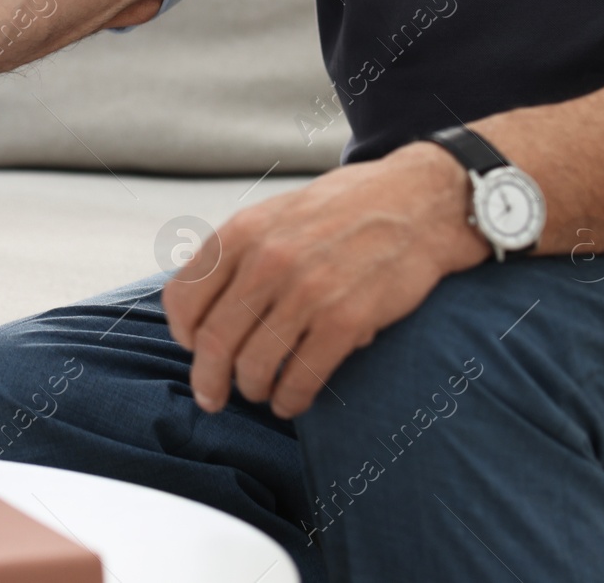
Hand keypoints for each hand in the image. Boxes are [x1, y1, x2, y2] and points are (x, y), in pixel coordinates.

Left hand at [162, 142, 490, 418]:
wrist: (419, 202)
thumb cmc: (345, 210)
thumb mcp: (277, 213)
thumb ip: (238, 253)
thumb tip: (202, 306)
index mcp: (242, 232)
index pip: (183, 298)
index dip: (184, 334)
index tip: (195, 349)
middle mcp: (267, 261)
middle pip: (213, 342)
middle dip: (208, 380)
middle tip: (213, 398)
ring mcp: (306, 291)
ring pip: (254, 366)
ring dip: (253, 390)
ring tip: (262, 393)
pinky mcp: (345, 319)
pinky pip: (301, 378)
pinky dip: (291, 400)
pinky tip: (292, 401)